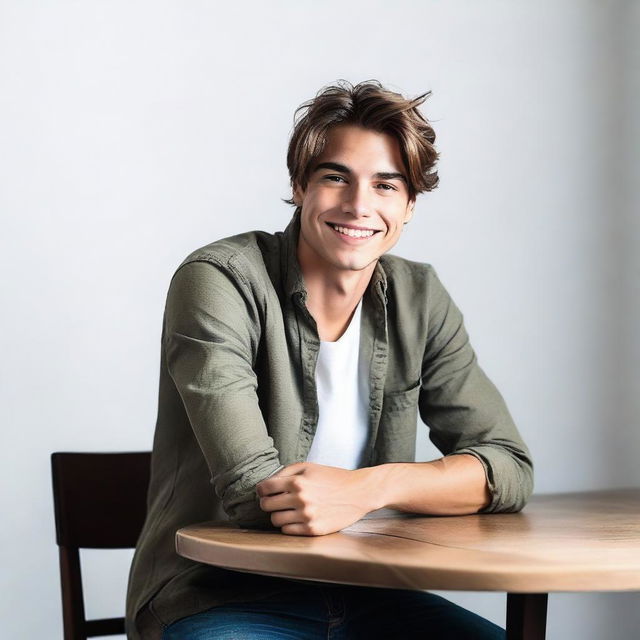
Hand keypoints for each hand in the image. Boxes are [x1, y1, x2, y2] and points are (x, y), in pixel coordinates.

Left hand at [256, 462, 373, 535]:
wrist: (358, 492)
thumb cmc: (332, 477)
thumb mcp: (309, 466)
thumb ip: (286, 472)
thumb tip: (267, 483)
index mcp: (298, 482)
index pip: (264, 488)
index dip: (261, 490)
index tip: (264, 491)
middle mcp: (300, 499)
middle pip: (266, 505)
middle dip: (267, 502)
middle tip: (275, 501)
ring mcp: (307, 516)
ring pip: (275, 520)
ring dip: (278, 514)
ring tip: (288, 510)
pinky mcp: (313, 529)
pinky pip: (287, 531)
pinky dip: (289, 525)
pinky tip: (297, 518)